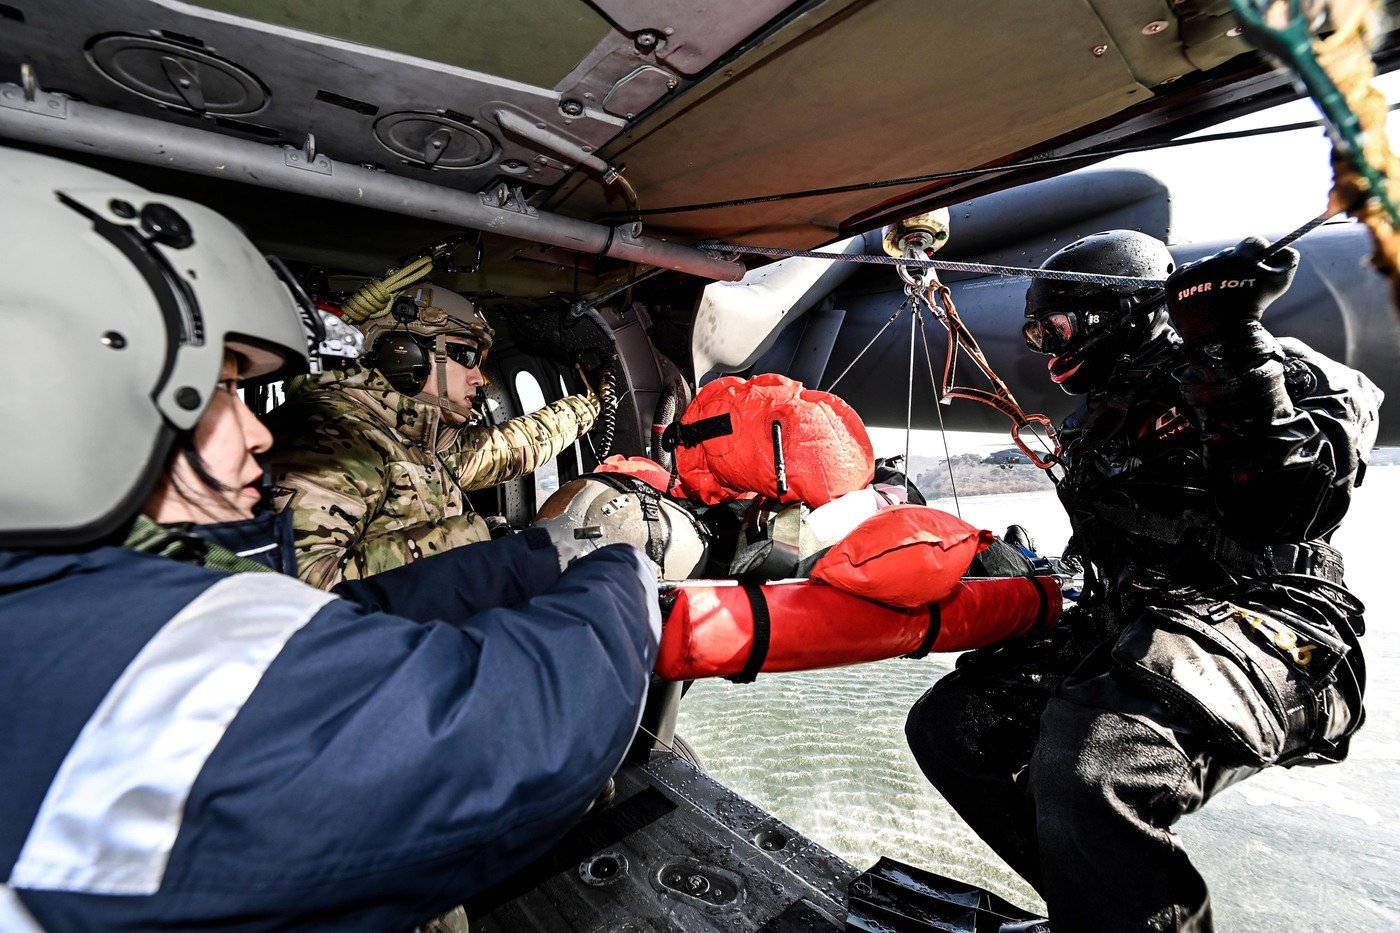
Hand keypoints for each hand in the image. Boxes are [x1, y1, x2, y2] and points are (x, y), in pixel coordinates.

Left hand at [1165, 237, 1297, 343]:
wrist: (1220, 339)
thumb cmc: (1251, 311)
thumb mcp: (1279, 284)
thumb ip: (1287, 260)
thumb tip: (1284, 248)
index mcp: (1241, 258)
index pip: (1252, 242)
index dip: (1256, 254)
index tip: (1254, 265)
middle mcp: (1215, 261)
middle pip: (1228, 254)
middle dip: (1233, 266)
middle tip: (1234, 286)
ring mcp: (1192, 271)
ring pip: (1206, 264)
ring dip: (1212, 274)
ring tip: (1217, 296)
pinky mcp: (1175, 282)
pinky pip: (1186, 273)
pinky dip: (1193, 282)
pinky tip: (1201, 297)